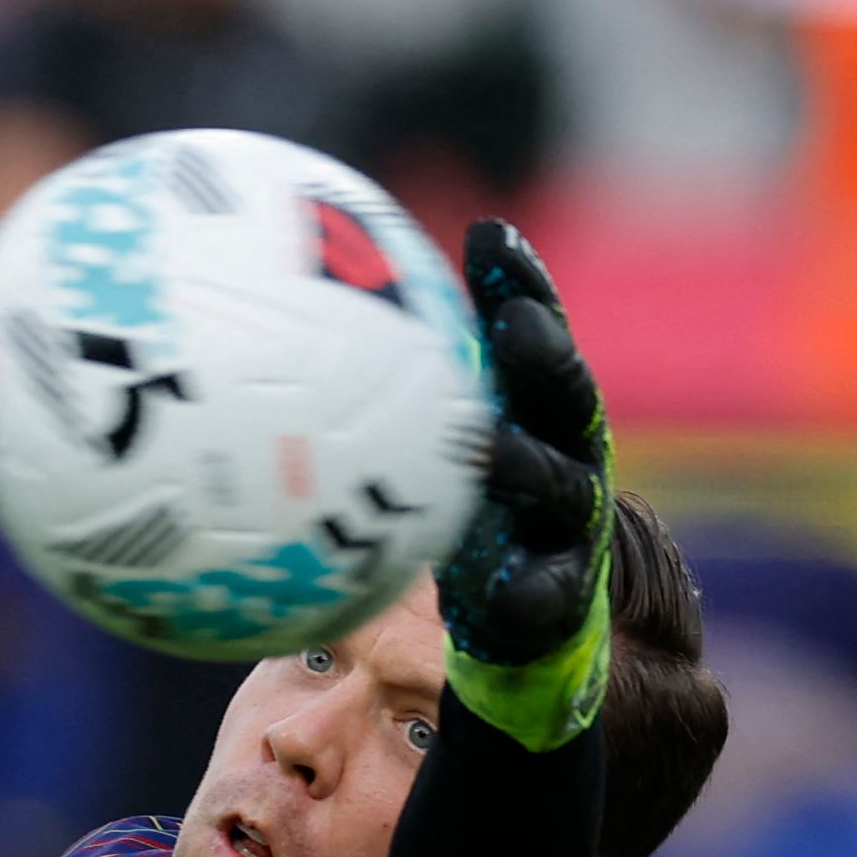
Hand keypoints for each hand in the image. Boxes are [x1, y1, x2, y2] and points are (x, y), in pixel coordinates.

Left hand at [435, 219, 615, 751]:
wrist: (510, 620)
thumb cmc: (454, 515)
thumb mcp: (425, 448)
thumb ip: (392, 391)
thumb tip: (285, 317)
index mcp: (536, 414)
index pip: (532, 336)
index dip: (519, 284)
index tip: (487, 236)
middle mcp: (566, 457)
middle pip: (564, 396)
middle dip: (544, 355)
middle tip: (511, 324)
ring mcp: (571, 527)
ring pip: (561, 488)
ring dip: (530, 465)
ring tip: (494, 449)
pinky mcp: (562, 595)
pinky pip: (547, 593)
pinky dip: (531, 590)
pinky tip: (507, 593)